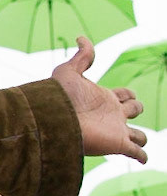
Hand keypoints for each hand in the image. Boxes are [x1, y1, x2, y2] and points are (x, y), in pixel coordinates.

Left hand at [53, 37, 147, 163]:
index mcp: (104, 98)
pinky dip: (142, 156)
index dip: (128, 93)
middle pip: (136, 109)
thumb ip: (81, 56)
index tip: (121, 94)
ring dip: (140, 137)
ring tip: (134, 139)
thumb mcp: (69, 71)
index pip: (126, 95)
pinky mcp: (118, 145)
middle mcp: (112, 114)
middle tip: (126, 108)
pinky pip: (138, 153)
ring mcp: (117, 130)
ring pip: (140, 135)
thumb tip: (81, 37)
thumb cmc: (59, 97)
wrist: (54, 120)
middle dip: (137, 107)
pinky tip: (141, 158)